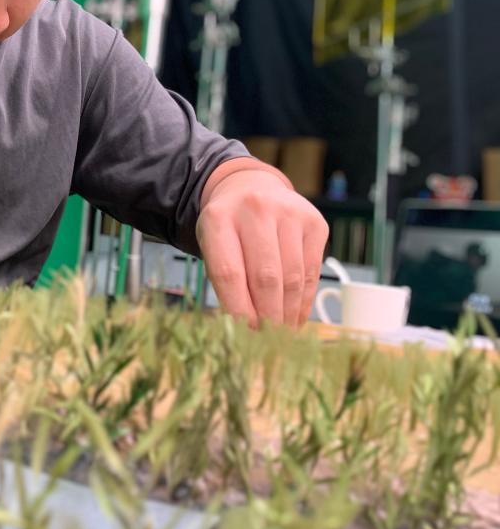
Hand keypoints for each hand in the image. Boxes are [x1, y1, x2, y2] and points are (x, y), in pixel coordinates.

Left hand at [196, 164, 328, 327]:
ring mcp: (289, 212)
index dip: (238, 309)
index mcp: (218, 218)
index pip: (228, 272)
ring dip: (288, 313)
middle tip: (267, 340)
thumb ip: (226, 281)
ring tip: (281, 332)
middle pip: (265, 277)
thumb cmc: (229, 228)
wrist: (250, 189)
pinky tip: (295, 316)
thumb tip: (248, 329)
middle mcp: (255, 209)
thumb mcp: (213, 246)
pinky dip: (304, 300)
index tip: (244, 334)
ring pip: (292, 277)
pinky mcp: (315, 222)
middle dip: (268, 316)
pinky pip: (312, 272)